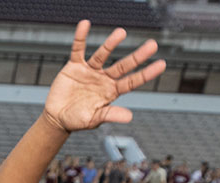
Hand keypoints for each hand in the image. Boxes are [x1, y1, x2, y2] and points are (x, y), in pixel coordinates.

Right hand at [40, 21, 165, 131]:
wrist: (57, 117)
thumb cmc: (77, 120)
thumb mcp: (93, 120)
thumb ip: (110, 115)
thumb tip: (129, 117)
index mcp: (112, 92)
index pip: (132, 81)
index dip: (146, 73)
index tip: (161, 64)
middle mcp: (104, 78)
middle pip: (123, 65)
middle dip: (137, 56)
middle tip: (153, 44)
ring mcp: (91, 71)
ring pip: (103, 54)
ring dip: (111, 44)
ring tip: (121, 32)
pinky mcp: (75, 66)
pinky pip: (78, 49)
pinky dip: (81, 37)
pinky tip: (85, 24)